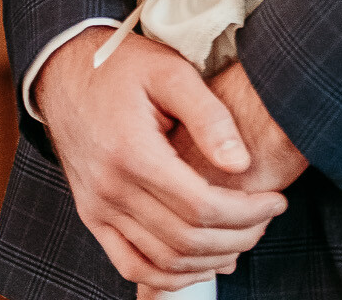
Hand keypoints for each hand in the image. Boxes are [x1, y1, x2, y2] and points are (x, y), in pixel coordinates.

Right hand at [35, 30, 288, 291]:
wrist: (65, 70)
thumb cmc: (123, 65)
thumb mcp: (170, 71)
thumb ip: (209, 116)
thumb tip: (242, 164)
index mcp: (131, 152)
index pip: (200, 205)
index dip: (246, 212)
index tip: (276, 201)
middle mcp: (110, 190)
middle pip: (185, 240)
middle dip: (237, 236)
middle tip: (267, 219)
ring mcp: (97, 209)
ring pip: (161, 262)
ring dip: (210, 260)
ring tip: (244, 238)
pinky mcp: (93, 216)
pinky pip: (131, 265)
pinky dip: (169, 276)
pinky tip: (201, 262)